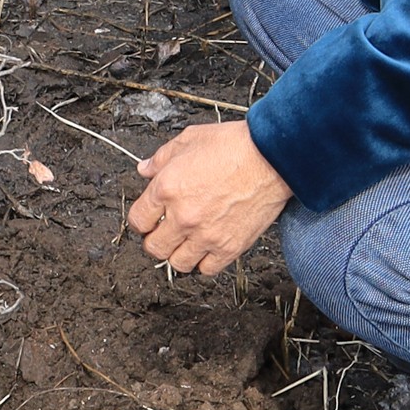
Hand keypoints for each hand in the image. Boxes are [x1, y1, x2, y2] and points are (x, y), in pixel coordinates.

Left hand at [127, 121, 292, 277]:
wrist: (271, 158)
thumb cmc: (235, 146)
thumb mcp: (189, 139)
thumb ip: (161, 157)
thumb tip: (145, 169)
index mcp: (167, 188)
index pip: (137, 220)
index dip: (141, 220)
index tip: (148, 219)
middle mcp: (182, 216)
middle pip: (154, 247)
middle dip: (155, 240)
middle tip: (163, 233)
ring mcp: (206, 235)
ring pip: (177, 263)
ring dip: (178, 253)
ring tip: (185, 242)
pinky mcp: (229, 247)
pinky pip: (207, 269)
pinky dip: (203, 262)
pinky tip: (206, 248)